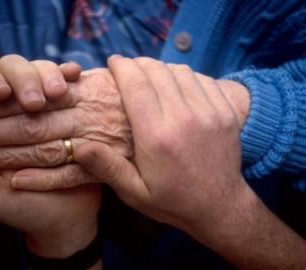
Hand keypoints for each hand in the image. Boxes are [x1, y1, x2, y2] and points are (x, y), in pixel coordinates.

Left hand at [0, 56, 100, 258]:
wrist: (65, 217)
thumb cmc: (22, 207)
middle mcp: (13, 108)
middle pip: (12, 71)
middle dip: (23, 79)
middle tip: (35, 101)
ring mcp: (44, 105)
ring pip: (42, 72)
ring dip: (47, 75)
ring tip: (58, 91)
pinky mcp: (70, 107)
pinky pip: (70, 84)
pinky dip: (69, 76)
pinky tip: (75, 74)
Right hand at [69, 56, 305, 268]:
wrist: (220, 207)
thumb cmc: (172, 201)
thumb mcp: (134, 193)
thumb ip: (107, 167)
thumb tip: (78, 146)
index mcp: (157, 136)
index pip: (136, 85)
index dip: (122, 67)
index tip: (113, 61)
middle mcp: (184, 118)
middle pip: (157, 72)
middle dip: (139, 63)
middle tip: (128, 67)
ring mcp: (210, 112)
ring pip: (181, 71)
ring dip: (162, 67)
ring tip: (150, 73)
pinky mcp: (227, 112)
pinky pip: (204, 79)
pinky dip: (186, 75)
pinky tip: (177, 84)